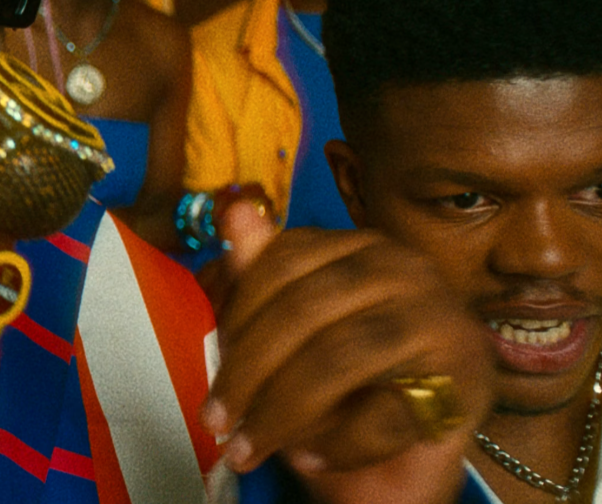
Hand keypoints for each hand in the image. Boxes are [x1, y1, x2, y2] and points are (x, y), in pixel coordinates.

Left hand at [202, 203, 493, 503]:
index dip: (235, 321)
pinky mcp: (464, 378)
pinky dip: (336, 444)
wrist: (409, 457)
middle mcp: (405, 268)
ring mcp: (440, 318)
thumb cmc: (344, 383)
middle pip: (303, 310)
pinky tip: (309, 460)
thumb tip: (233, 211)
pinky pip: (385, 412)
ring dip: (281, 413)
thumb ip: (260, 275)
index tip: (207, 377)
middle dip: (248, 374)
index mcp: (359, 246)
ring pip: (338, 358)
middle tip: (214, 422)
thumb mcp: (290, 328)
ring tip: (247, 448)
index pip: (282, 264)